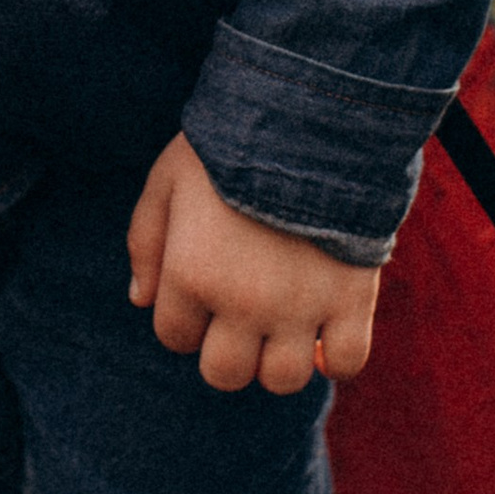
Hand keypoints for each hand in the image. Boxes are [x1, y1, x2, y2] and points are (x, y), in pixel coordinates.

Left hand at [127, 135, 380, 394]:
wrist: (312, 114)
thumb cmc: (230, 143)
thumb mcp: (167, 179)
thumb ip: (145, 240)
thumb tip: (141, 300)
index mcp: (191, 274)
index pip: (173, 336)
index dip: (184, 316)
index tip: (202, 286)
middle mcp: (243, 302)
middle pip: (224, 373)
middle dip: (226, 350)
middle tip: (241, 315)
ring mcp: (301, 306)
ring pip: (282, 379)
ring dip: (278, 358)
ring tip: (284, 323)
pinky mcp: (353, 300)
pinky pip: (346, 362)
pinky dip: (336, 355)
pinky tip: (326, 329)